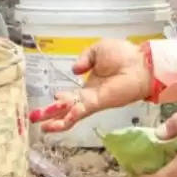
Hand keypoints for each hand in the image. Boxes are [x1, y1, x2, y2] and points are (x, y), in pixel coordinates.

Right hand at [34, 38, 152, 132]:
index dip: (60, 98)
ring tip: (42, 127)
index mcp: (90, 83)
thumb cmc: (124, 54)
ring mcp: (93, 101)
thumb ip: (84, 58)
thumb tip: (74, 70)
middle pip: (67, 108)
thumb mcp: (98, 49)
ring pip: (71, 114)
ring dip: (56, 121)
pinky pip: (81, 111)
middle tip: (35, 119)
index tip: (53, 98)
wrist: (141, 63)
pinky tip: (58, 123)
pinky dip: (69, 116)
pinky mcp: (98, 103)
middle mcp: (89, 95)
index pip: (71, 95)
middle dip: (51, 114)